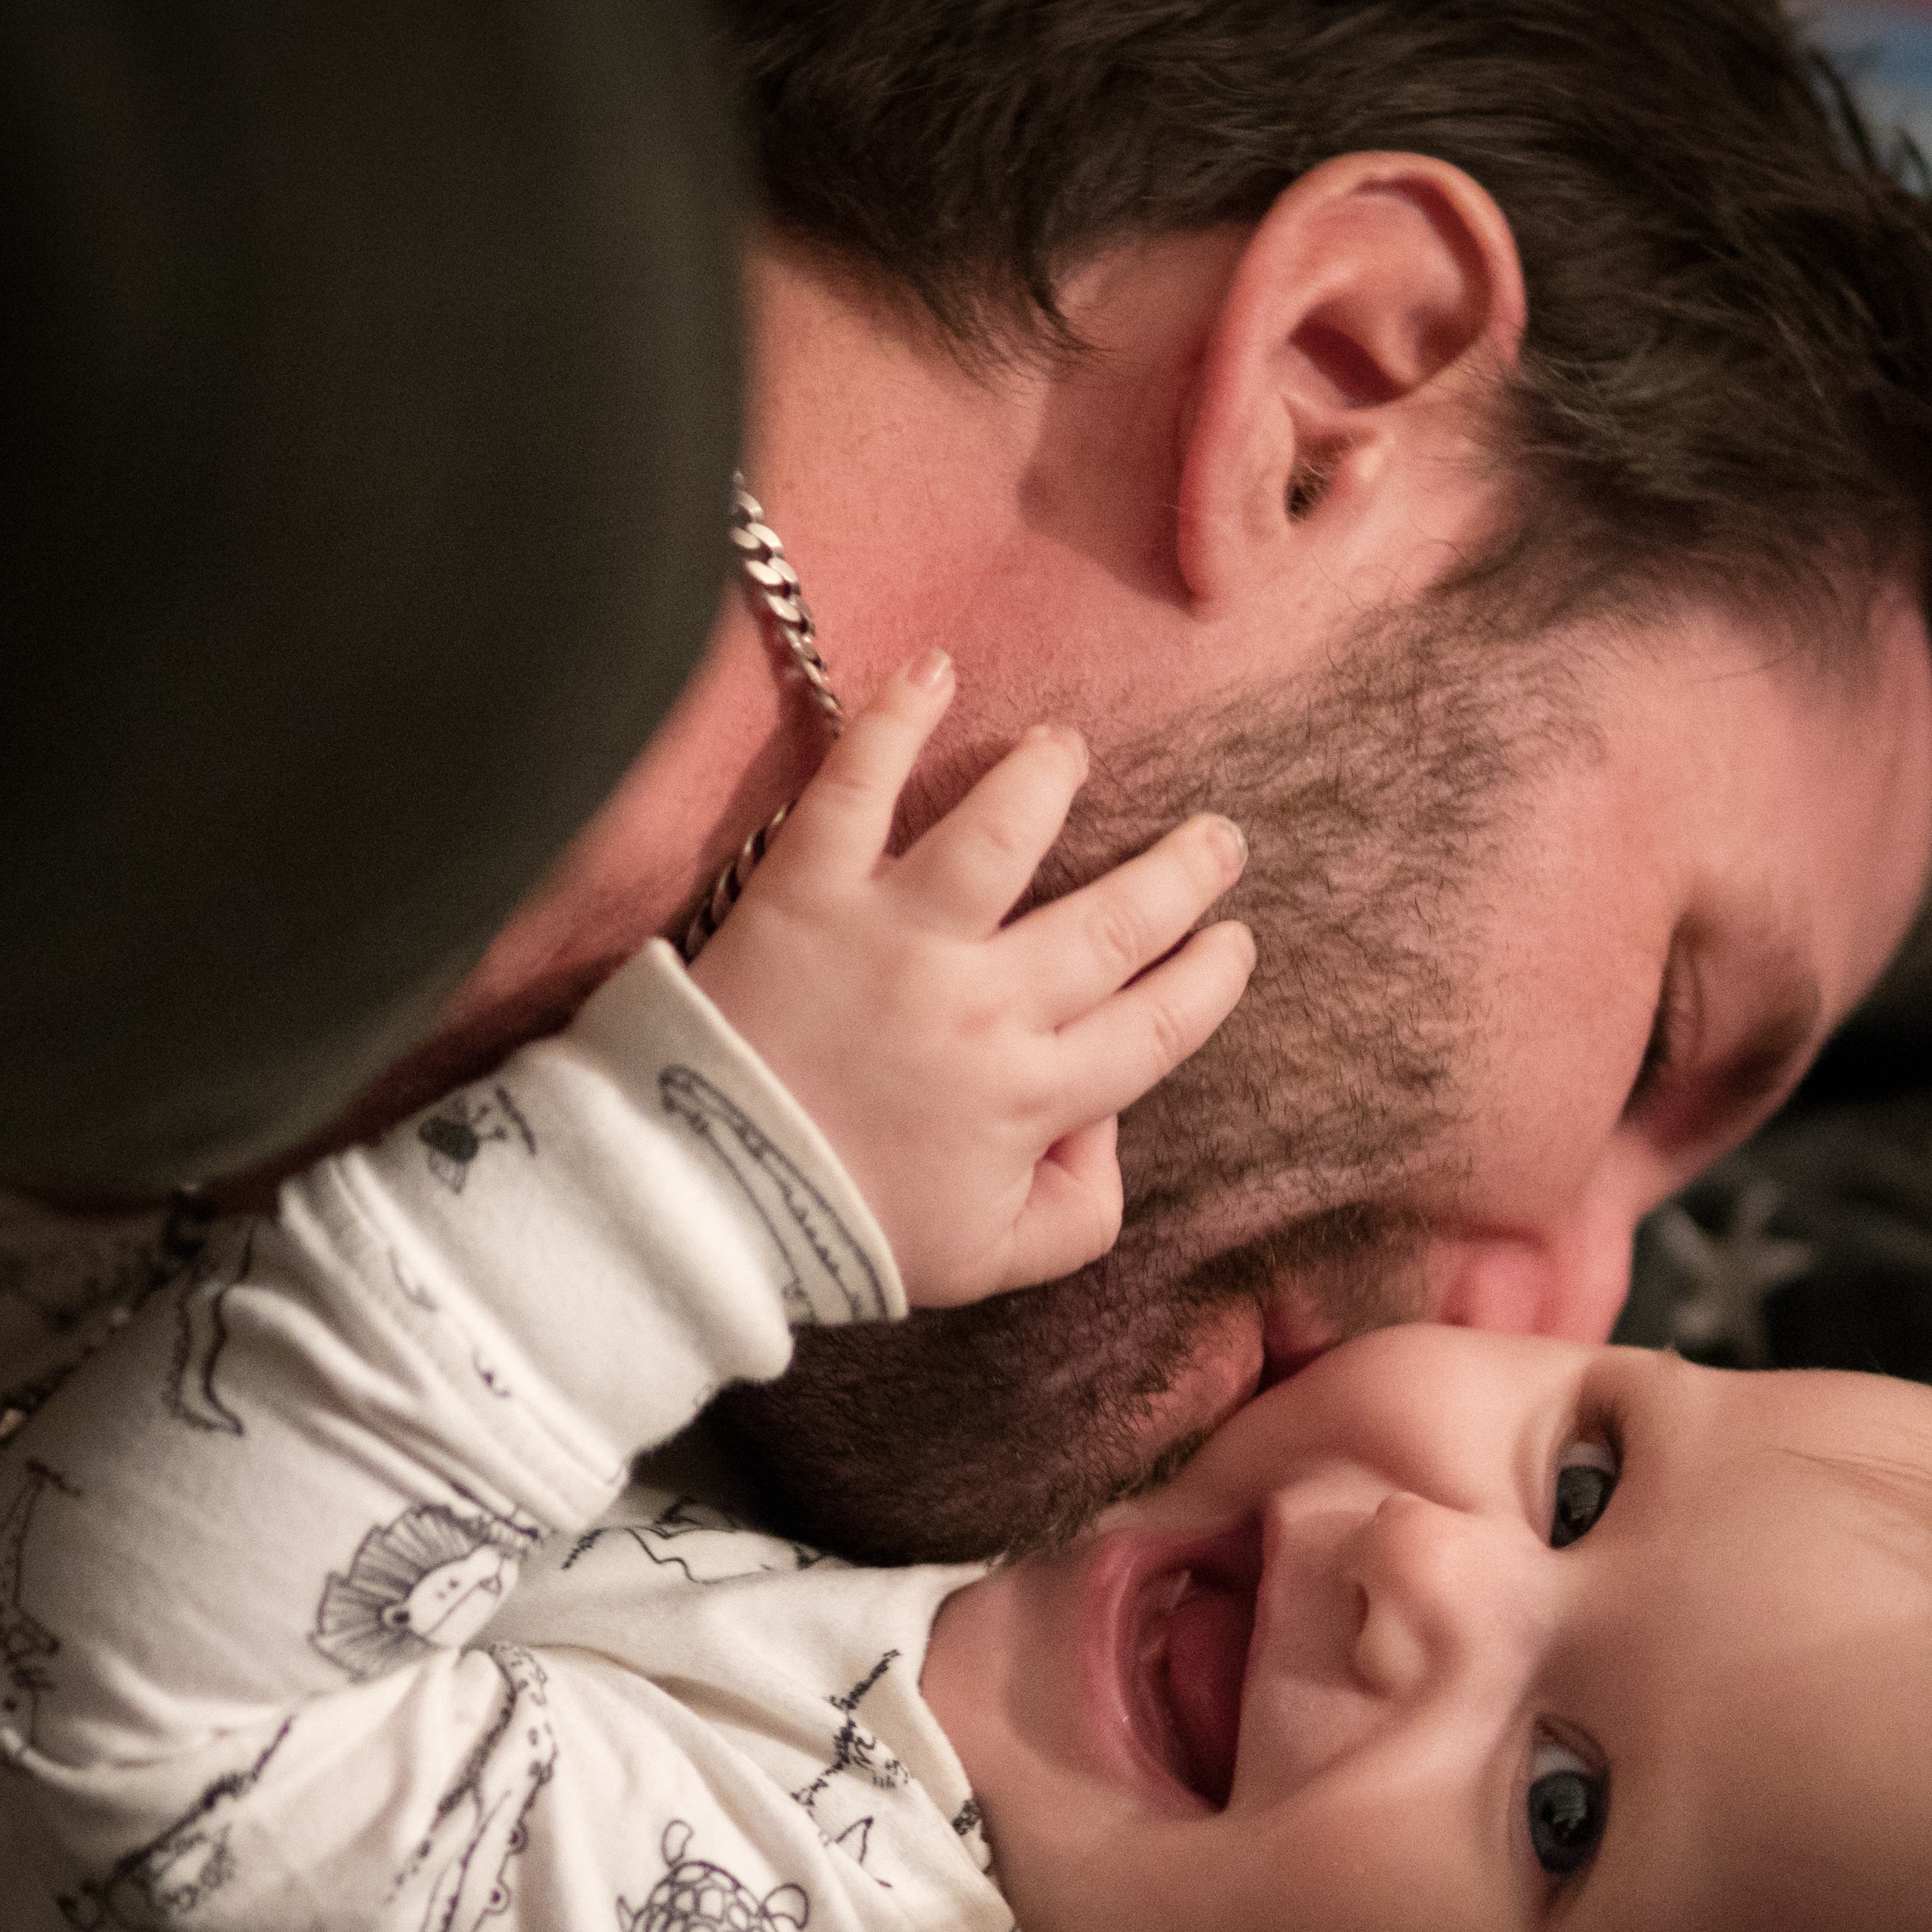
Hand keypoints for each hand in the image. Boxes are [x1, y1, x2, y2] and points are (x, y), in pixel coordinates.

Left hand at [687, 650, 1254, 1308]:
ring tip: (1070, 752)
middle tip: (1218, 837)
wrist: (697, 1207)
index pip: (1154, 1026)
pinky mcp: (807, 892)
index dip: (1207, 980)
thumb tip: (1107, 1126)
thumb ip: (1077, 1210)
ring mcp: (896, 939)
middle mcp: (982, 1007)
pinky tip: (937, 671)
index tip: (1234, 941)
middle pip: (1109, 921)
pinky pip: (859, 788)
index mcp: (1030, 1097)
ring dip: (1048, 780)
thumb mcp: (986, 1261)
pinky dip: (897, 719)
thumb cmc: (842, 1234)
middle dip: (1181, 874)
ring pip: (1001, 833)